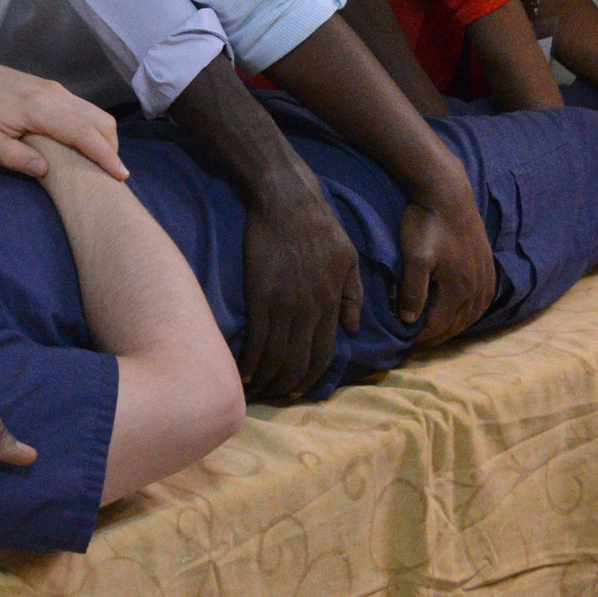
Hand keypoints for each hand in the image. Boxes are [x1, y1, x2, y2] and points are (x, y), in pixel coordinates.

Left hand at [0, 59, 127, 180]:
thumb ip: (12, 155)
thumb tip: (45, 171)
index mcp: (38, 107)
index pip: (82, 132)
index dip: (104, 155)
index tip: (121, 175)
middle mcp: (54, 94)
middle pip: (98, 120)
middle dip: (111, 149)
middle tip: (112, 178)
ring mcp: (55, 89)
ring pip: (95, 113)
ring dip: (103, 139)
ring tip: (101, 167)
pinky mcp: (52, 89)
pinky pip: (84, 109)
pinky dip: (93, 129)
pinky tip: (85, 149)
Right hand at [238, 172, 363, 401]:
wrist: (287, 201)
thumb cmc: (320, 226)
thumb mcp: (350, 259)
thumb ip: (353, 296)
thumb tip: (353, 330)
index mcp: (331, 302)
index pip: (323, 353)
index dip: (310, 377)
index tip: (298, 390)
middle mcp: (309, 310)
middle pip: (298, 361)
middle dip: (287, 385)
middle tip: (275, 395)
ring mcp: (284, 304)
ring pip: (277, 356)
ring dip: (267, 378)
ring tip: (258, 388)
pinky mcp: (260, 295)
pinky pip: (256, 339)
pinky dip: (250, 361)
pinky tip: (244, 370)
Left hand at [396, 183, 497, 346]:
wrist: (448, 194)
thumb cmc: (427, 224)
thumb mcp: (414, 258)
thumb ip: (413, 291)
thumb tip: (409, 320)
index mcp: (459, 288)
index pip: (439, 326)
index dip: (421, 338)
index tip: (406, 342)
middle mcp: (477, 286)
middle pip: (457, 324)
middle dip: (438, 336)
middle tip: (419, 342)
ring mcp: (485, 275)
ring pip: (472, 314)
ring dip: (455, 326)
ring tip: (438, 330)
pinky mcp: (488, 264)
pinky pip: (484, 299)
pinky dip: (472, 311)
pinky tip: (462, 310)